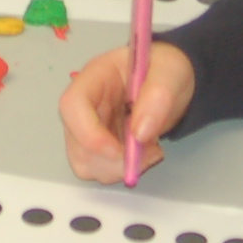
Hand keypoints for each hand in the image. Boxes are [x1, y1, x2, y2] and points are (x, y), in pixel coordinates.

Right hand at [60, 41, 194, 181]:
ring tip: (149, 150)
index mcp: (95, 78)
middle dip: (111, 160)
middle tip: (149, 152)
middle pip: (76, 143)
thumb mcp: (171, 72)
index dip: (89, 133)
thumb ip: (158, 96)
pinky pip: (99, 170)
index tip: (119, 151)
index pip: (72, 105)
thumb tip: (140, 133)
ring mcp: (88, 128)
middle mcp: (84, 105)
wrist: (170, 84)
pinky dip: (122, 171)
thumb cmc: (166, 71)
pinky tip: (143, 155)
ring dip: (119, 168)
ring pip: (85, 163)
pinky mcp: (98, 147)